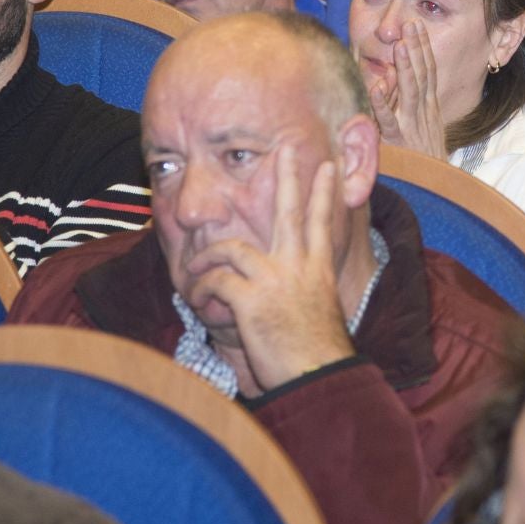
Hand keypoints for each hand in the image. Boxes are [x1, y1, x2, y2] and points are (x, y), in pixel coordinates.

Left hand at [184, 145, 355, 393]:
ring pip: (232, 248)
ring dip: (207, 256)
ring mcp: (274, 280)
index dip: (326, 192)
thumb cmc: (317, 355)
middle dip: (288, 175)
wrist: (317, 375)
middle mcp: (299, 267)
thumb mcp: (319, 315)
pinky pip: (216, 281)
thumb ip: (304, 295)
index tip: (330, 166)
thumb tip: (289, 297)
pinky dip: (202, 289)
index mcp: (318, 269)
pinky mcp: (250, 299)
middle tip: (286, 148)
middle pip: (290, 211)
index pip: (323, 222)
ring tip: (195, 264)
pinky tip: (199, 301)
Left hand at [367, 20, 447, 158]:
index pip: (429, 72)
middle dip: (418, 48)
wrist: (434, 191)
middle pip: (423, 74)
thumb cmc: (424, 161)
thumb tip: (396, 83)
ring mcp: (413, 126)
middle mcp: (424, 113)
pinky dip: (381, 102)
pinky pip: (388, 120)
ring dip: (406, 67)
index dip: (424, 48)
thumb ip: (413, 106)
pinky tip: (375, 86)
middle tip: (412, 24)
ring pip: (410, 91)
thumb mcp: (424, 129)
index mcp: (430, 108)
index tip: (418, 26)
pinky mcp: (399, 141)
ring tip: (400, 45)